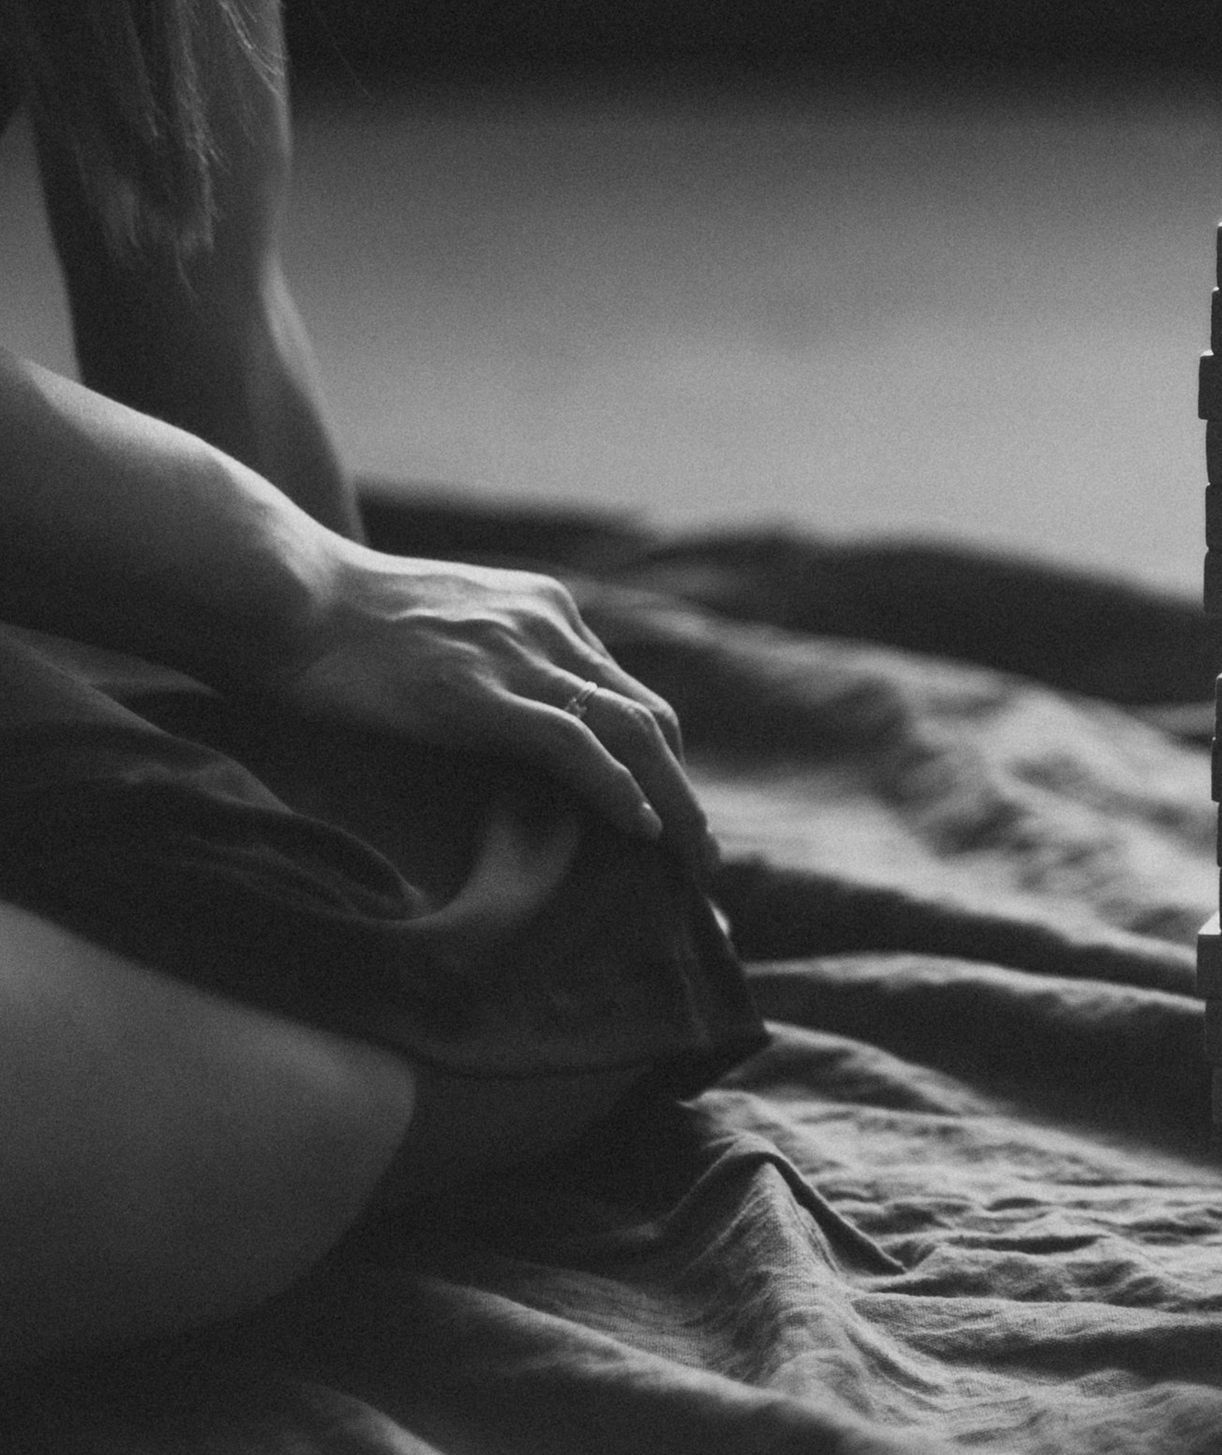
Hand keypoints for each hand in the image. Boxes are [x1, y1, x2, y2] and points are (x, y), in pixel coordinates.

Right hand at [250, 540, 715, 879]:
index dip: (656, 757)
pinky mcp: (479, 692)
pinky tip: (638, 830)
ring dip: (670, 801)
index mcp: (542, 609)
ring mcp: (515, 655)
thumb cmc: (340, 623)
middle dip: (681, 787)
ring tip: (691, 860)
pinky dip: (615, 789)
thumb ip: (487, 663)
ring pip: (628, 731)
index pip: (625, 692)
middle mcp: (547, 624)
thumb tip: (498, 724)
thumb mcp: (441, 632)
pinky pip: (572, 745)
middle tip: (703, 855)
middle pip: (646, 715)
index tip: (672, 812)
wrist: (285, 594)